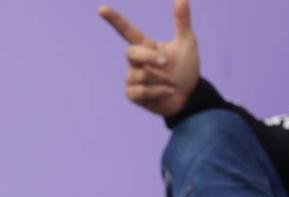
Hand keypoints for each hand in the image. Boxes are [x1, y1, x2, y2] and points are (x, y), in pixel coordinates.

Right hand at [99, 0, 198, 117]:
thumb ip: (181, 21)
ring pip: (140, 74)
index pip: (127, 31)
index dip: (114, 20)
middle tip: (166, 62)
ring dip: (160, 78)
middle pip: (131, 53)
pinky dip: (158, 90)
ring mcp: (131, 78)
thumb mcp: (186, 42)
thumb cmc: (186, 68)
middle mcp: (135, 61)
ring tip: (171, 82)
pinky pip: (141, 91)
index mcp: (146, 46)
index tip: (101, 9)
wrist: (188, 95)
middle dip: (149, 57)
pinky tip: (167, 91)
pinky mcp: (132, 94)